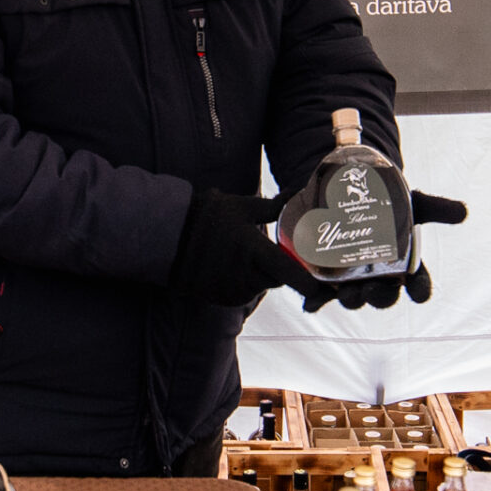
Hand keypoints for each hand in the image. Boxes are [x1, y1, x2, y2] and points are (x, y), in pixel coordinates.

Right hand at [168, 189, 325, 306]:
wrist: (167, 239)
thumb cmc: (205, 217)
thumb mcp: (241, 206)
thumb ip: (273, 207)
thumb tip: (298, 192)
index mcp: (254, 252)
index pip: (290, 275)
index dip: (310, 283)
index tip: (323, 286)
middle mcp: (246, 276)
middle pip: (278, 277)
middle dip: (280, 266)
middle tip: (273, 249)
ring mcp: (234, 290)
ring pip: (261, 284)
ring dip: (260, 273)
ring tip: (244, 252)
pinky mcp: (223, 298)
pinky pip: (244, 291)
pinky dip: (244, 280)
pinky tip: (231, 263)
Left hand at [297, 188, 466, 312]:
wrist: (350, 191)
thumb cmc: (388, 202)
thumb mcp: (413, 202)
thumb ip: (437, 207)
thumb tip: (463, 211)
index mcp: (405, 267)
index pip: (417, 285)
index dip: (419, 291)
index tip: (420, 294)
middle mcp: (381, 278)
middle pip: (383, 296)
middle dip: (380, 296)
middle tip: (374, 289)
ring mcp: (353, 280)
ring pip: (353, 298)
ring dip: (351, 299)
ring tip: (348, 295)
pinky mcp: (327, 277)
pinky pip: (321, 295)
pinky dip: (316, 301)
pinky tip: (311, 305)